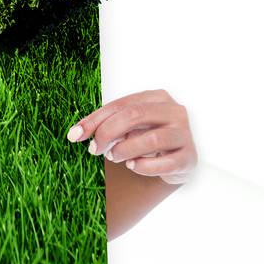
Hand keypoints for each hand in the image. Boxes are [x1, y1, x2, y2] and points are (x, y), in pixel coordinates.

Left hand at [66, 88, 197, 184]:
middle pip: (134, 116)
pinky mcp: (190, 157)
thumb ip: (103, 125)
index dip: (94, 120)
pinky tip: (133, 166)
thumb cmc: (145, 137)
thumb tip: (74, 134)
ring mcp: (185, 134)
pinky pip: (165, 163)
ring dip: (125, 150)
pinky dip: (144, 166)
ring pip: (152, 139)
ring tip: (114, 157)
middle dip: (108, 133)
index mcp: (156, 97)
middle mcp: (174, 111)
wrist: (174, 160)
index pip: (119, 105)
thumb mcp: (124, 126)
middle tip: (95, 149)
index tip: (74, 136)